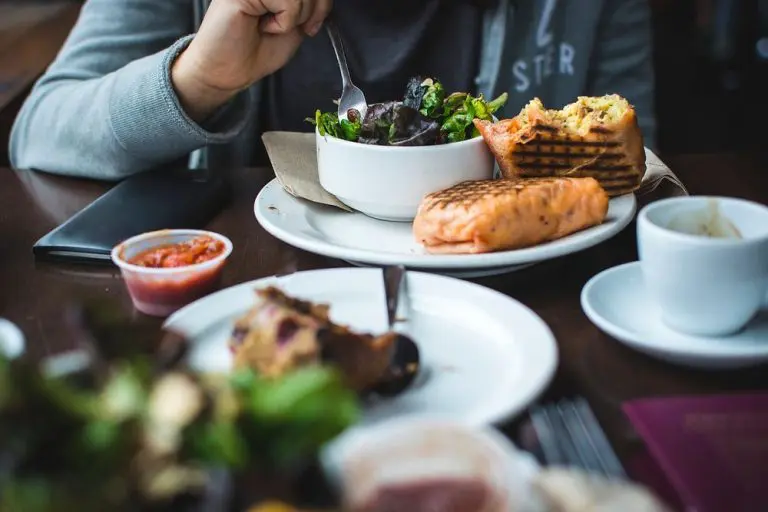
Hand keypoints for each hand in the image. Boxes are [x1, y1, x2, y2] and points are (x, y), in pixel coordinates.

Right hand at [172, 0, 332, 121]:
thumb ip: (308, 8)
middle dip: (312, 10)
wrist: (228, 72)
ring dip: (296, 17)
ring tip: (272, 26)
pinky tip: (263, 25)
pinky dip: (284, 21)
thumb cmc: (256, 52)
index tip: (311, 26)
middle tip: (292, 28)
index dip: (322, 4)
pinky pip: (287, 0)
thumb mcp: (294, 27)